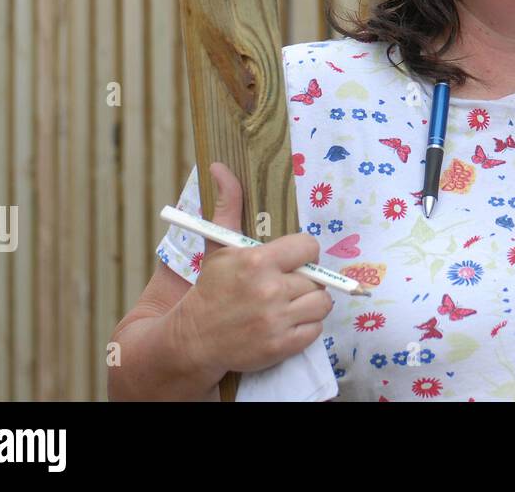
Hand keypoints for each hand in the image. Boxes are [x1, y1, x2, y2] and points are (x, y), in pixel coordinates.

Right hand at [174, 162, 332, 378]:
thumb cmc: (210, 290)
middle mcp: (269, 290)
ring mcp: (276, 321)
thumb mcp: (218, 246)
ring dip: (309, 303)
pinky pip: (316, 329)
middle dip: (303, 279)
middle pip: (316, 277)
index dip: (302, 252)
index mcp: (257, 261)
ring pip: (321, 303)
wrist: (193, 341)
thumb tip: (220, 167)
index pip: (308, 246)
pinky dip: (305, 327)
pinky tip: (285, 322)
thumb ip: (228, 206)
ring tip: (288, 303)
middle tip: (284, 285)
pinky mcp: (282, 346)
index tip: (290, 259)